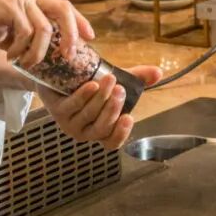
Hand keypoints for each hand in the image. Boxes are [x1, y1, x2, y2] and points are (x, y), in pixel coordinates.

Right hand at [0, 0, 92, 65]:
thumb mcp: (5, 31)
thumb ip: (22, 39)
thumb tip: (37, 57)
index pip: (64, 7)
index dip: (79, 22)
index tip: (89, 38)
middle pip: (63, 11)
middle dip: (71, 35)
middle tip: (68, 56)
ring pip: (44, 29)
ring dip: (38, 52)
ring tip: (27, 63)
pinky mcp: (10, 6)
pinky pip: (25, 33)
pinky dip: (21, 49)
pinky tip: (11, 55)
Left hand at [38, 66, 162, 150]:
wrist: (59, 73)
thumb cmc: (90, 82)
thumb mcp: (116, 82)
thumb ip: (137, 79)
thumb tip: (159, 72)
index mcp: (102, 131)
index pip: (112, 143)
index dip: (121, 134)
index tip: (130, 117)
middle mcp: (86, 132)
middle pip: (102, 128)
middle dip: (113, 109)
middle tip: (121, 90)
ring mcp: (70, 123)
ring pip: (88, 115)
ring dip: (100, 98)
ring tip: (110, 80)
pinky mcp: (57, 111)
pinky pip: (72, 106)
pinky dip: (83, 96)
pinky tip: (92, 85)